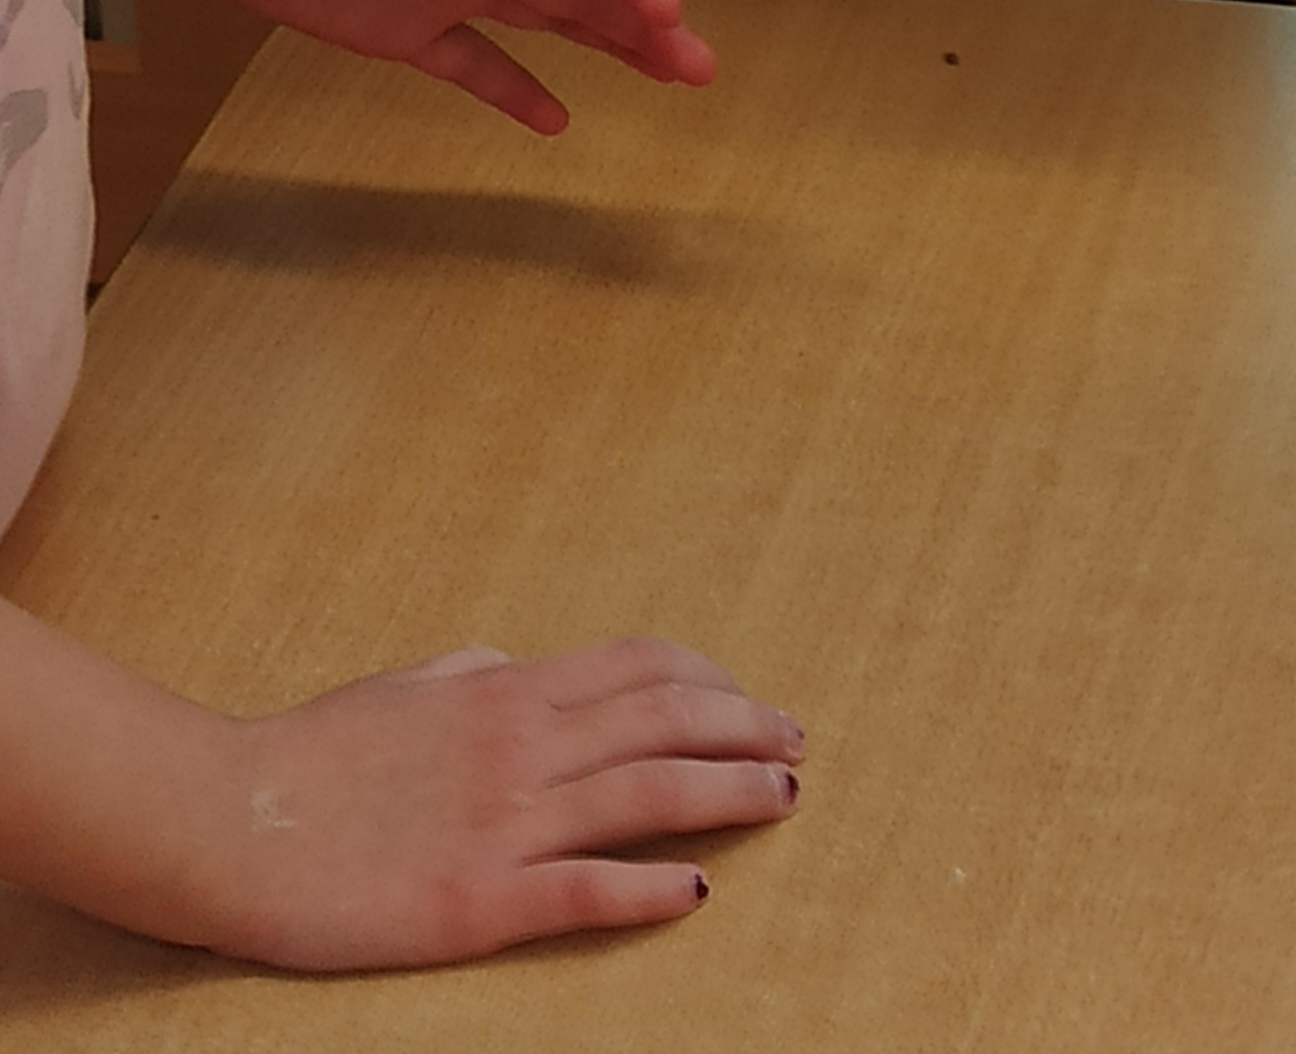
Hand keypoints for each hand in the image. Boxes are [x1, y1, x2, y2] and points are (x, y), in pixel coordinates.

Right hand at [181, 636, 801, 967]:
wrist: (232, 823)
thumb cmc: (311, 757)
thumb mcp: (403, 686)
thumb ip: (468, 672)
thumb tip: (512, 660)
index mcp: (505, 690)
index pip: (641, 668)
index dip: (712, 682)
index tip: (753, 700)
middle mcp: (521, 745)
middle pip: (666, 723)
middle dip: (746, 729)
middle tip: (797, 744)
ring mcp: (504, 824)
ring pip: (649, 796)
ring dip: (730, 794)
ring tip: (785, 799)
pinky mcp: (478, 901)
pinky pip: (586, 890)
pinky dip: (651, 889)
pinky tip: (696, 891)